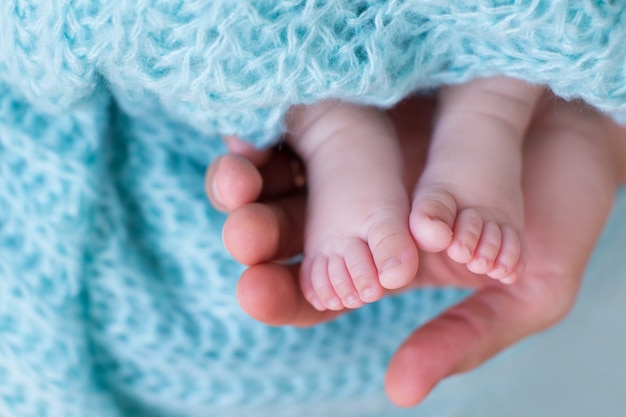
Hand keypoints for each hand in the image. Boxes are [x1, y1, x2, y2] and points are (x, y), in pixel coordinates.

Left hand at [206, 95, 624, 405]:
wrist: (588, 128)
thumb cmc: (561, 211)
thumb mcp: (527, 289)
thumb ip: (465, 337)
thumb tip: (399, 390)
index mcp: (386, 263)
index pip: (315, 291)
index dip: (280, 295)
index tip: (256, 291)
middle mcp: (360, 210)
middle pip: (285, 229)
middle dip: (254, 233)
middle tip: (244, 234)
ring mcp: (357, 152)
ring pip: (282, 174)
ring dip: (248, 181)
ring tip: (238, 182)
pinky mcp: (364, 100)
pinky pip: (306, 116)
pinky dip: (274, 126)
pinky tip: (255, 132)